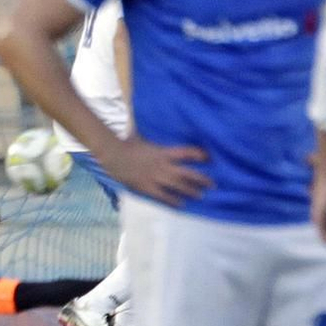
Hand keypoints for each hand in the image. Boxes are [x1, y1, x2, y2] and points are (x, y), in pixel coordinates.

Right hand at [98, 136, 212, 207]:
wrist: (112, 155)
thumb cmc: (126, 144)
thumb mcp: (142, 135)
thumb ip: (152, 133)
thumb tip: (157, 121)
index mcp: (163, 152)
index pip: (187, 152)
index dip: (200, 155)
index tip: (210, 158)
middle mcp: (163, 165)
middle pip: (187, 173)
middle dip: (201, 179)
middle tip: (212, 184)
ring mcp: (156, 177)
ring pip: (178, 186)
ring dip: (191, 191)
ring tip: (201, 195)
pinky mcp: (147, 187)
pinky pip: (164, 196)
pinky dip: (173, 201)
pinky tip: (181, 204)